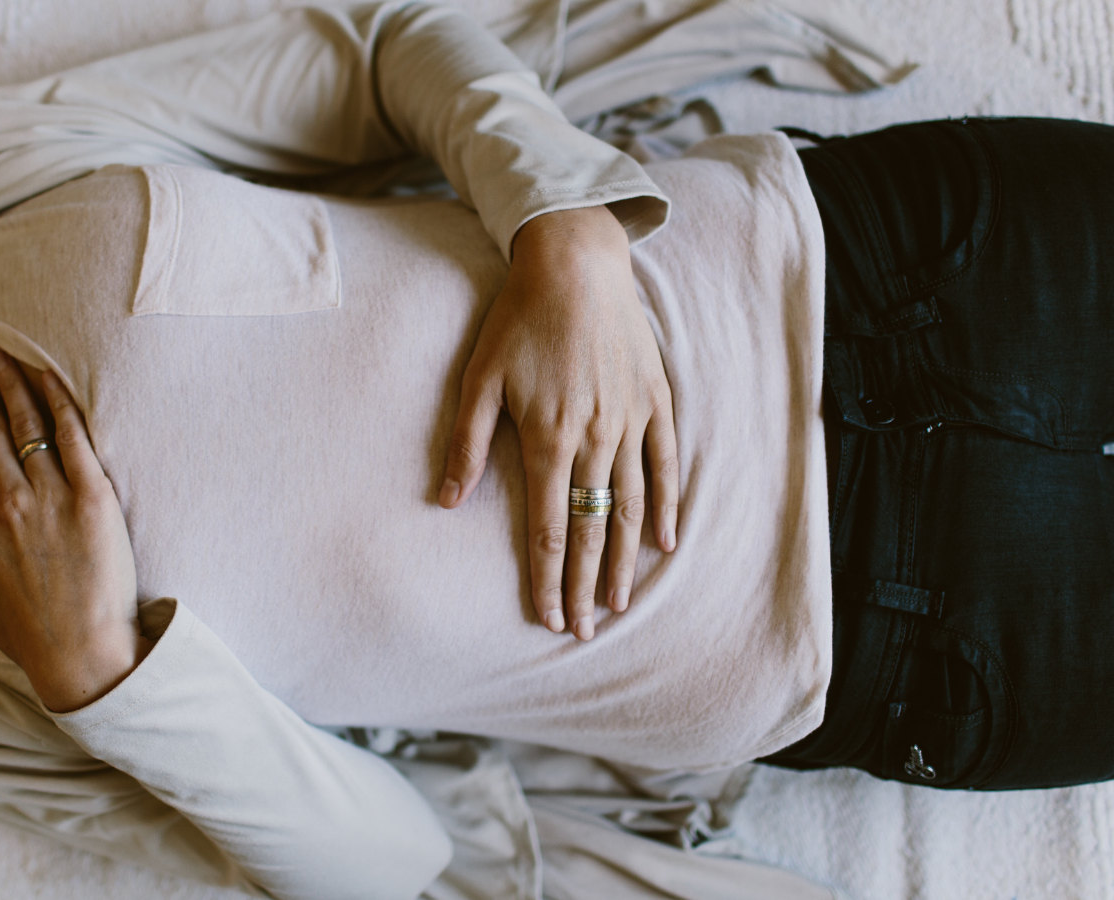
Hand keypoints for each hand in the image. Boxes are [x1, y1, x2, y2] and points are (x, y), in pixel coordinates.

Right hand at [0, 351, 147, 711]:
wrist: (79, 651)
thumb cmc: (27, 631)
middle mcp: (9, 502)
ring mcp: (51, 497)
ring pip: (27, 426)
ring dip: (14, 387)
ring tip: (5, 360)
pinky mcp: (92, 497)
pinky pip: (73, 438)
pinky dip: (60, 404)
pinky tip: (50, 380)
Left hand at [440, 206, 679, 640]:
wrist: (577, 261)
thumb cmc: (520, 317)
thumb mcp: (480, 377)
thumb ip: (467, 444)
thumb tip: (445, 501)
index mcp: (548, 437)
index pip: (547, 527)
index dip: (547, 578)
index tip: (548, 617)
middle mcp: (595, 438)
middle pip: (589, 528)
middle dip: (583, 583)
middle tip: (583, 628)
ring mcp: (631, 421)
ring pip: (631, 506)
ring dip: (623, 558)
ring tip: (617, 601)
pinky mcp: (655, 400)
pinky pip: (666, 464)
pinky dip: (667, 505)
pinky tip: (665, 542)